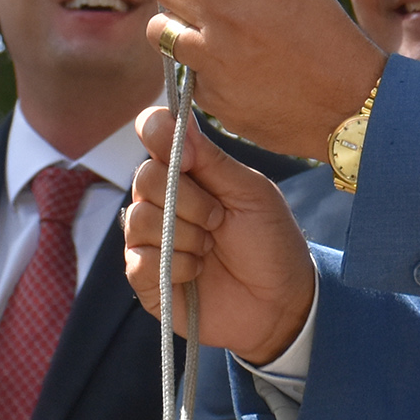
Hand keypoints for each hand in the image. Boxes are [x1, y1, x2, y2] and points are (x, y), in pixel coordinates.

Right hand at [125, 104, 318, 363]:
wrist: (280, 302)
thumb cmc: (270, 242)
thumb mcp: (250, 193)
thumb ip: (212, 160)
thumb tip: (175, 117)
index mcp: (189, 171)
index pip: (154, 135)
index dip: (157, 133)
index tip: (185, 156)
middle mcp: (162, 199)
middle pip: (144, 178)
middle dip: (188, 201)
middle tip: (219, 219)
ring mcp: (150, 238)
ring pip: (139, 220)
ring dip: (185, 235)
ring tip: (211, 247)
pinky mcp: (145, 278)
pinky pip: (139, 260)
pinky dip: (177, 265)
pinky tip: (198, 271)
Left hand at [150, 0, 385, 159]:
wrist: (351, 108)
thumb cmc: (332, 45)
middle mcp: (230, 18)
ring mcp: (216, 59)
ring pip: (160, 30)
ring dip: (174, 27)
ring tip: (200, 34)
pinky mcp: (210, 95)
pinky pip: (183, 71)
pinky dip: (197, 68)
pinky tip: (228, 71)